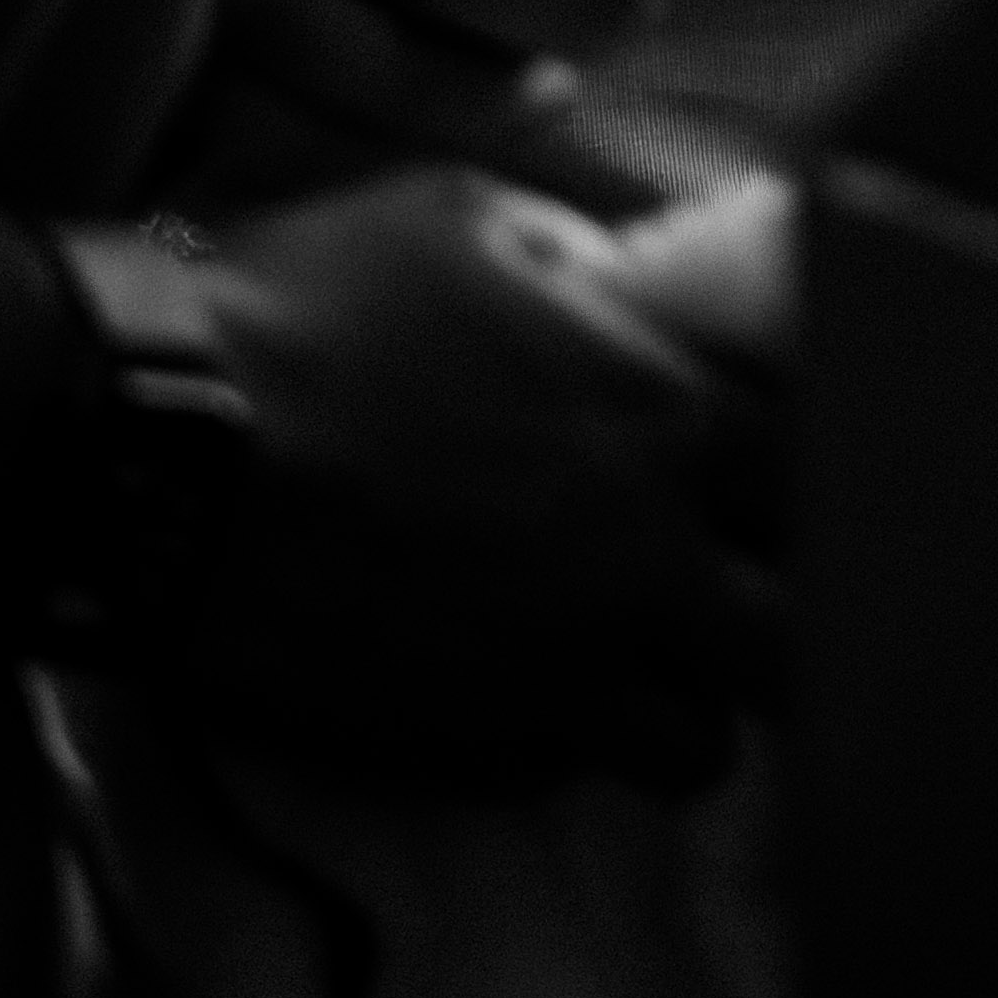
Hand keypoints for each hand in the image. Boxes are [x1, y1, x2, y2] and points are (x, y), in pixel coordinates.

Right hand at [168, 161, 774, 781]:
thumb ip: (575, 269)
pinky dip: (604, 758)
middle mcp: (654, 537)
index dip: (805, 479)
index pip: (819, 463)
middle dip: (782, 614)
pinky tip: (564, 717)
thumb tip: (617, 291)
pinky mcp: (498, 728)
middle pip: (800, 620)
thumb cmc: (312, 305)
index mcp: (663, 401)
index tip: (771, 487)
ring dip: (697, 705)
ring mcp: (584, 645)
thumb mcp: (468, 224)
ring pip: (717, 730)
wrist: (177, 441)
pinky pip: (609, 774)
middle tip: (733, 602)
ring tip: (653, 677)